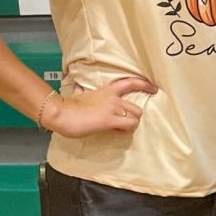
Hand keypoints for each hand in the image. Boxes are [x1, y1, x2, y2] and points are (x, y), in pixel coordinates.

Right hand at [41, 76, 157, 137]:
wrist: (62, 112)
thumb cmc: (69, 105)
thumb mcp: (79, 94)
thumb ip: (83, 90)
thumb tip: (78, 86)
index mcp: (107, 90)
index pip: (131, 83)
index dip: (145, 85)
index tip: (153, 88)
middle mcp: (114, 98)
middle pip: (137, 107)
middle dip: (133, 117)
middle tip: (124, 123)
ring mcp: (113, 108)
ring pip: (136, 116)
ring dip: (131, 125)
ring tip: (121, 129)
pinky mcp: (109, 120)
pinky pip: (129, 125)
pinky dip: (127, 130)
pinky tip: (119, 132)